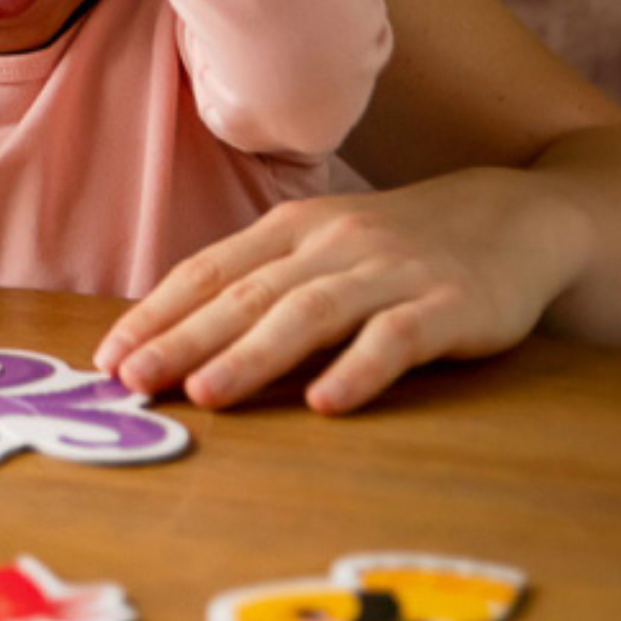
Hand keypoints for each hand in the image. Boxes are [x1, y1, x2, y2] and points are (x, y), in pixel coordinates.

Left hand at [93, 172, 583, 413]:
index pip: (208, 271)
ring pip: (309, 313)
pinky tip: (327, 403)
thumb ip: (264, 282)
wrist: (513, 217)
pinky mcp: (448, 305)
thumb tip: (180, 335)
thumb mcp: (324, 249)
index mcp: (291, 228)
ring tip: (205, 394)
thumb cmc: (398, 246)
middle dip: (182, 338)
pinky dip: (359, 368)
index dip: (157, 313)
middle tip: (132, 380)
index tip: (108, 357)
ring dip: (252, 355)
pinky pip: (397, 338)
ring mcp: (390, 271)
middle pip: (245, 293)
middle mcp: (332, 243)